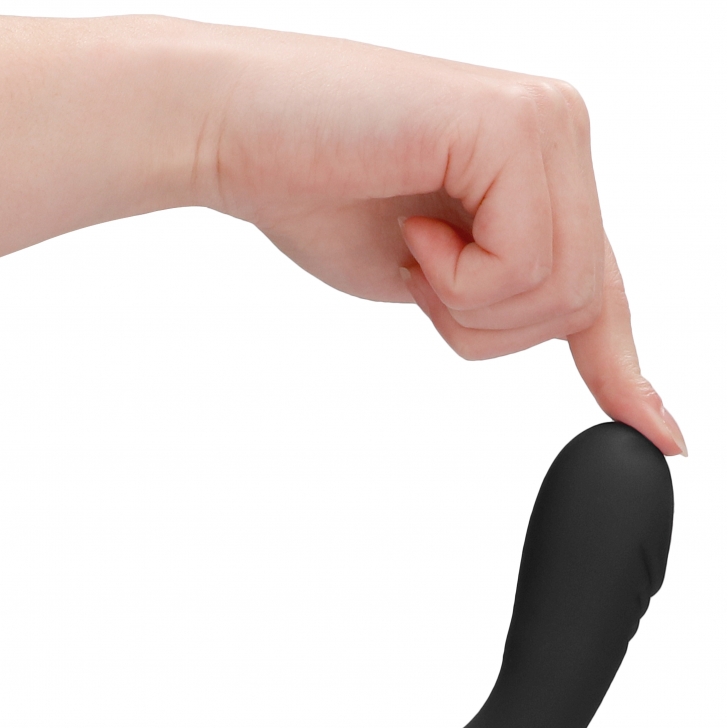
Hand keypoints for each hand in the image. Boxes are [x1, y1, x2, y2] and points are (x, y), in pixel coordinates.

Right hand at [197, 29, 685, 454]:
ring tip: (413, 242)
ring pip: (561, 294)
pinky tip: (414, 228)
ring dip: (468, 304)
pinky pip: (524, 263)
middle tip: (422, 272)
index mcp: (543, 165)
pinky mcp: (515, 124)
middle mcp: (559, 131)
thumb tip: (548, 336)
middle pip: (582, 304)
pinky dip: (458, 275)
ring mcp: (545, 121)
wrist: (232, 132)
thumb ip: (499, 294)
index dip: (624, 371)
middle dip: (489, 325)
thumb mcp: (434, 273)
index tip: (664, 436)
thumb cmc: (314, 191)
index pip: (601, 287)